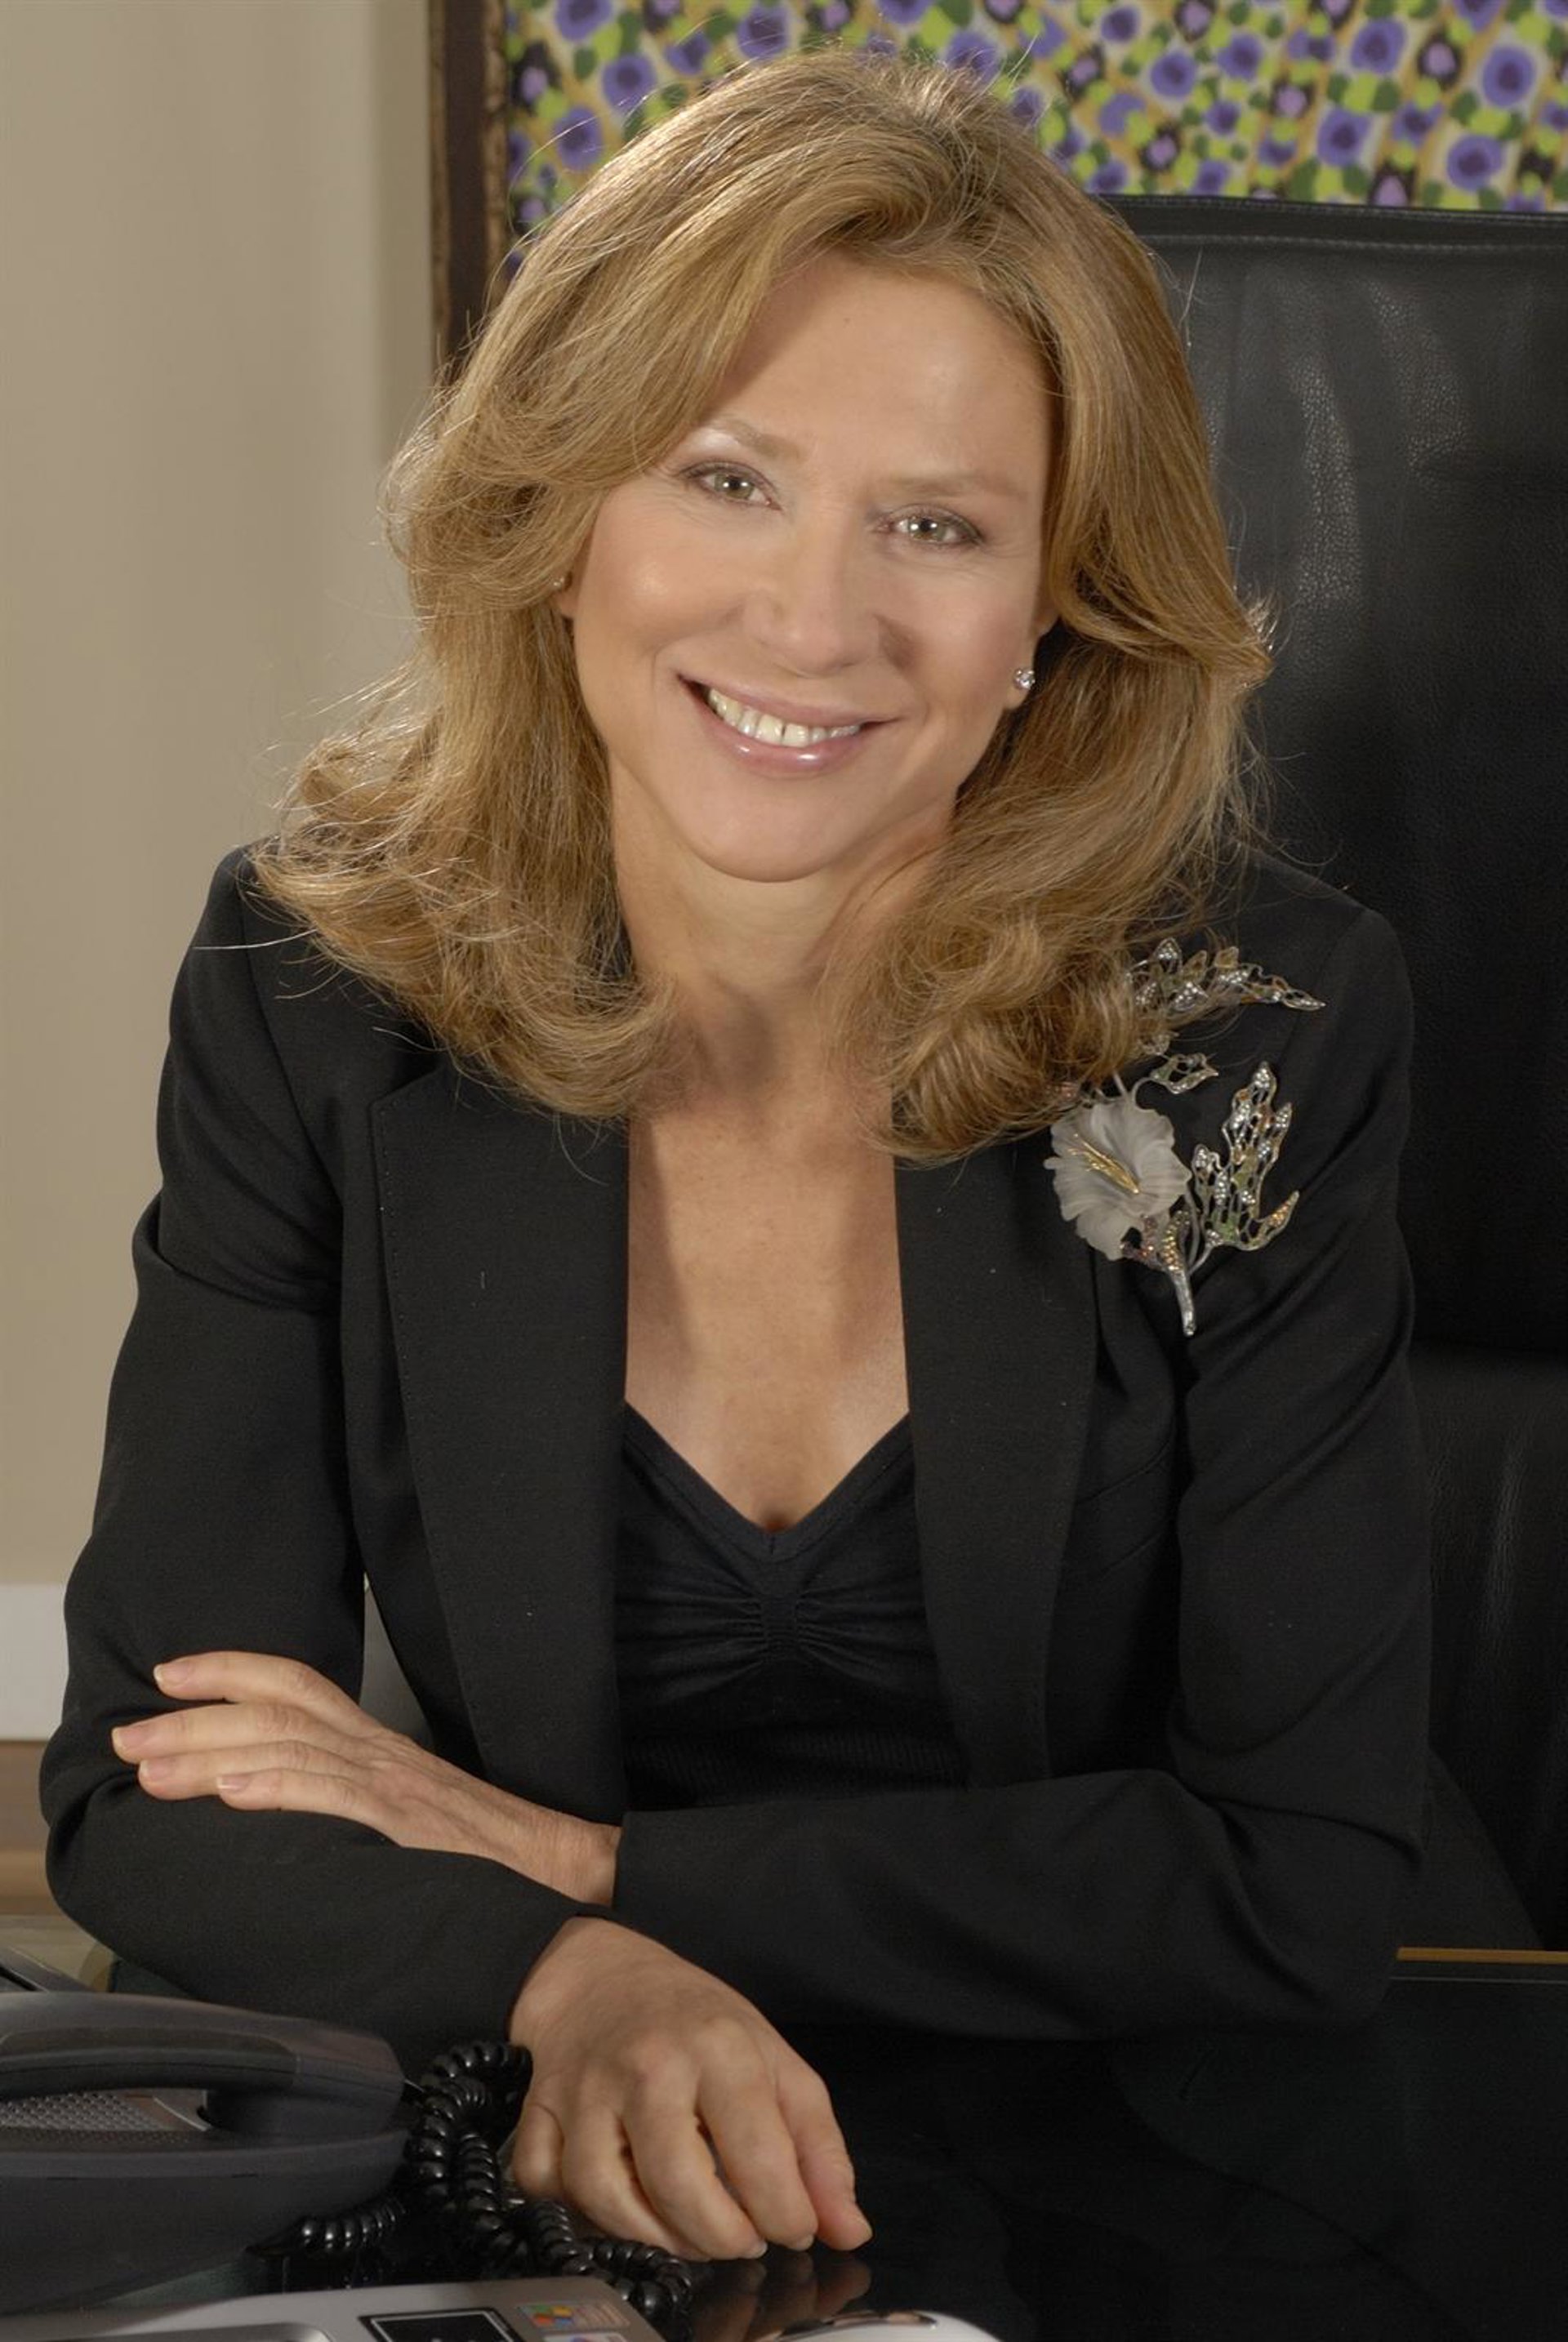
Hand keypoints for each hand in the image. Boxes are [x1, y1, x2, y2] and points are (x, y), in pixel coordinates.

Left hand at [111, 1652, 618, 1901]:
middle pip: (273, 1710)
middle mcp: (376, 1750)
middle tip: (129, 1736)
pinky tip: (232, 1796)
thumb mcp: (404, 1812)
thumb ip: (347, 1801)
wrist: (557, 1870)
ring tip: (152, 1772)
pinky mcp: (405, 1822)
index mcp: (374, 1744)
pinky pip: (333, 1796)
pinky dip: (278, 1789)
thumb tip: (273, 1811)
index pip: (294, 1683)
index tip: (168, 1674)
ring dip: (210, 1756)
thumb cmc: (480, 1854)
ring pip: (286, 1748)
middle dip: (191, 1720)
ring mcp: (390, 1782)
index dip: (228, 1670)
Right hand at [509, 1918, 872, 2262]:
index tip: (793, 2226)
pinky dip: (578, 2212)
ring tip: (691, 2232)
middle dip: (721, 2237)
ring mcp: (584, 2089)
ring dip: (654, 2236)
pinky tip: (621, 2205)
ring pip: (606, 2195)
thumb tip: (849, 2229)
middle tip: (742, 2238)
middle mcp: (648, 2066)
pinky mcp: (538, 2109)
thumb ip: (818, 2148)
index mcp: (719, 2047)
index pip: (759, 2155)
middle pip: (679, 2184)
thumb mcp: (774, 2062)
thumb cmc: (696, 2024)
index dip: (786, 2214)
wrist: (602, 1977)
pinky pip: (545, 2184)